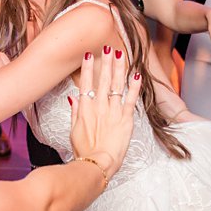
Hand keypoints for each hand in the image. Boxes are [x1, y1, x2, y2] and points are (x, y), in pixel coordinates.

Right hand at [67, 47, 143, 178]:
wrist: (96, 163)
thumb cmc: (84, 150)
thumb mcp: (74, 130)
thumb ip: (75, 112)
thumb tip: (73, 97)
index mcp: (85, 108)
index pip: (85, 82)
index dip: (88, 67)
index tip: (89, 54)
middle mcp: (99, 106)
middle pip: (102, 79)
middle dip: (105, 62)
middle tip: (108, 47)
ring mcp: (113, 111)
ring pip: (116, 85)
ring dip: (118, 68)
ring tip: (120, 54)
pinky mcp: (126, 119)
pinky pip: (131, 99)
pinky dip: (134, 87)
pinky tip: (137, 75)